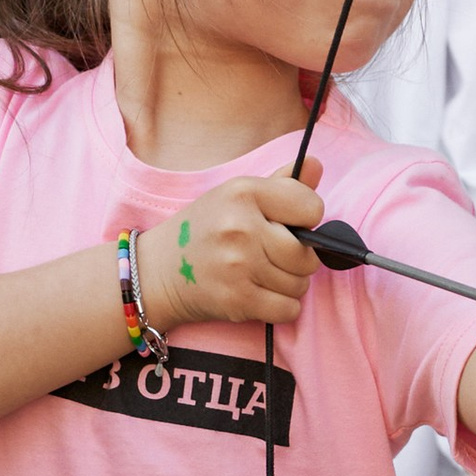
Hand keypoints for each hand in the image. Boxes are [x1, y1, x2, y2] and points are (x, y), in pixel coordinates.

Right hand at [142, 174, 322, 329]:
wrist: (158, 271)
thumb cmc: (205, 230)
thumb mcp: (236, 196)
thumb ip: (281, 183)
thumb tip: (317, 165)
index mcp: (243, 192)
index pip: (311, 208)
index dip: (305, 220)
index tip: (286, 226)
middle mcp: (240, 226)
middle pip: (307, 254)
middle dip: (299, 260)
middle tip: (274, 257)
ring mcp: (238, 265)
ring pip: (300, 284)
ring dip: (289, 284)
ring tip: (262, 275)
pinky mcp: (236, 300)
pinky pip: (288, 309)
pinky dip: (281, 307)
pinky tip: (261, 295)